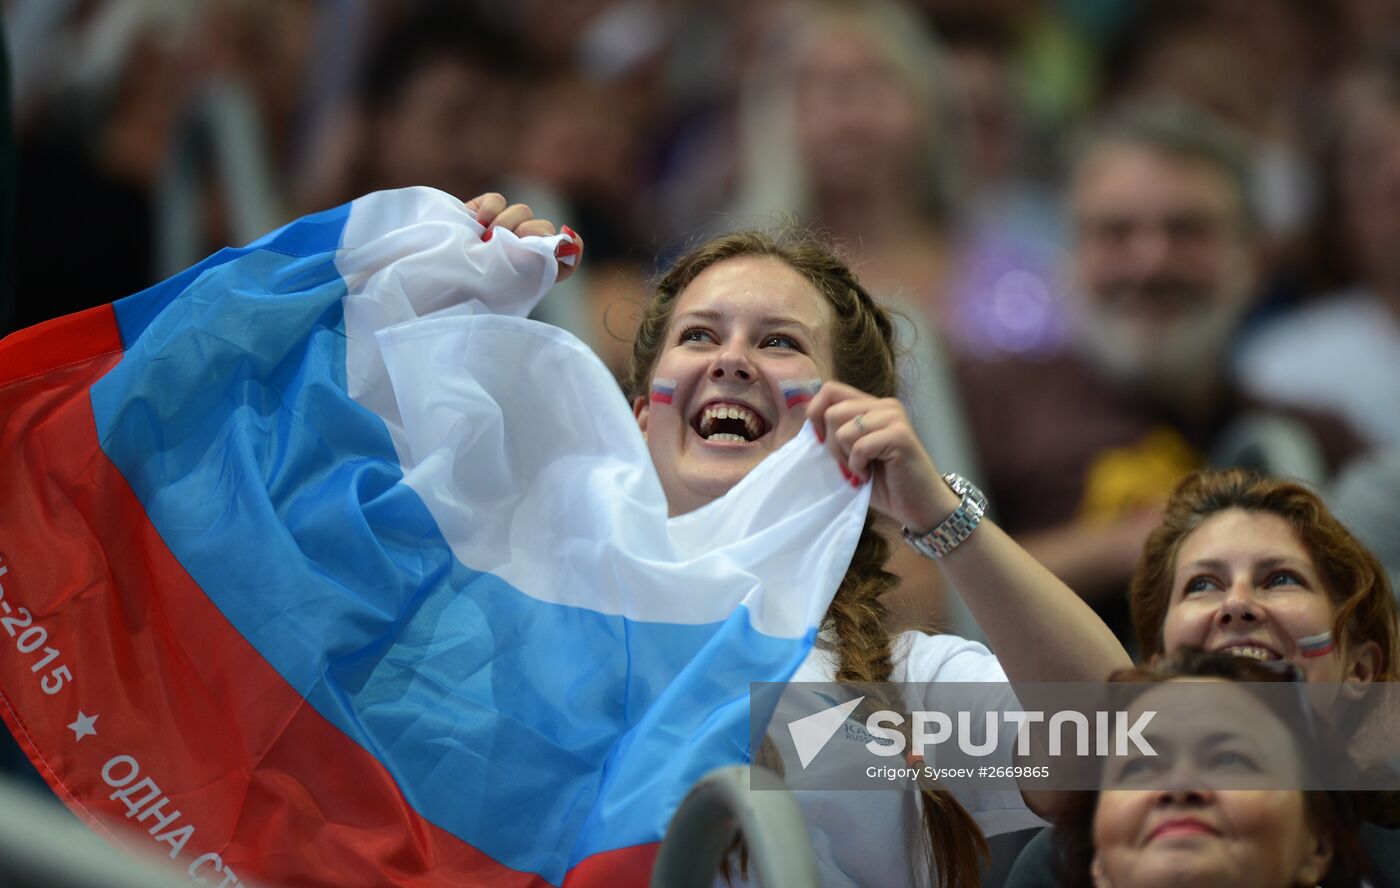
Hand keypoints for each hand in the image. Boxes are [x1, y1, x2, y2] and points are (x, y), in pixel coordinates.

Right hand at [464, 192, 583, 282]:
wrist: (432, 283)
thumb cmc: (470, 293)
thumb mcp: (508, 290)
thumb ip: (536, 271)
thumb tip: (565, 246)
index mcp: (534, 273)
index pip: (568, 254)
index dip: (568, 248)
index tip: (556, 247)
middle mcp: (522, 249)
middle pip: (545, 228)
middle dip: (531, 233)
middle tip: (512, 242)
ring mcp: (502, 229)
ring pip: (523, 211)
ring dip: (508, 222)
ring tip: (488, 237)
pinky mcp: (482, 214)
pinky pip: (497, 200)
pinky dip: (491, 207)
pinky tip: (478, 221)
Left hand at [806, 381, 958, 532]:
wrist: (919, 506)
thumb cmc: (885, 483)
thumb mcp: (851, 454)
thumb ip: (835, 433)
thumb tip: (808, 422)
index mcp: (871, 405)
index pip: (830, 390)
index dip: (816, 415)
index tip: (822, 442)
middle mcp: (884, 405)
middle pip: (832, 412)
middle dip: (831, 445)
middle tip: (849, 464)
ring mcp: (894, 417)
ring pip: (843, 429)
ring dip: (846, 457)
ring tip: (862, 469)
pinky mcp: (900, 435)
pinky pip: (859, 446)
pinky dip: (858, 467)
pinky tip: (870, 475)